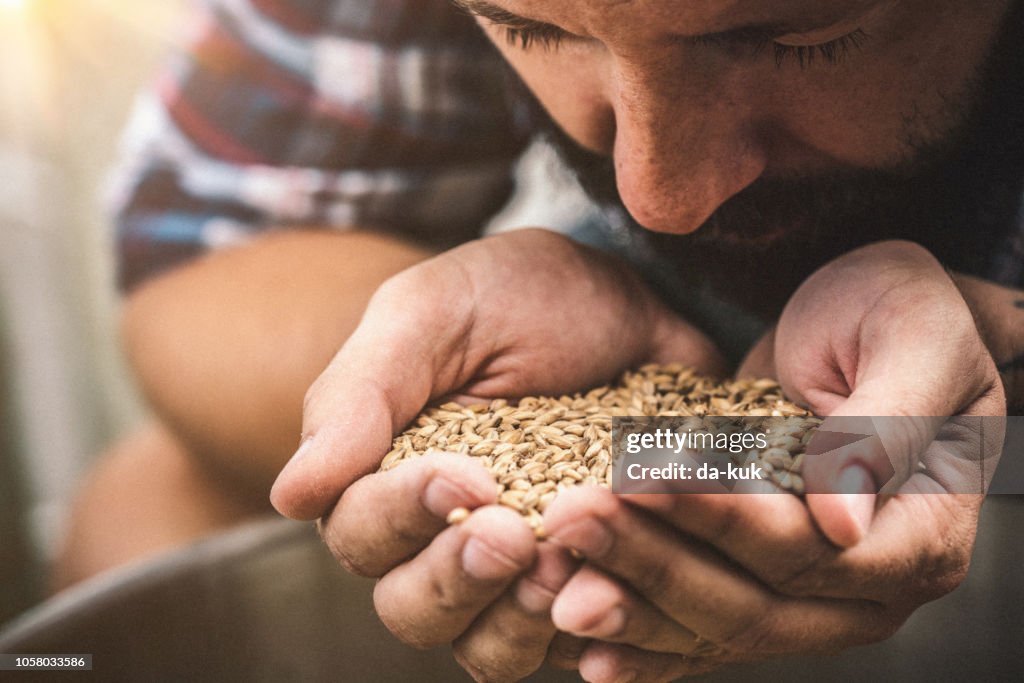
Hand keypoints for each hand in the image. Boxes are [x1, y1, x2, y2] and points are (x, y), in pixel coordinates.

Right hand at [270, 228, 723, 680]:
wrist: (631, 295)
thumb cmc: (521, 295)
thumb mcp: (435, 313)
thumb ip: (360, 395)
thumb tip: (291, 495)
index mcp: (388, 470)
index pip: (360, 532)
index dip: (403, 517)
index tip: (465, 478)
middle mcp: (443, 531)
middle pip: (410, 608)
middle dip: (453, 581)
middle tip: (510, 536)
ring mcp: (517, 562)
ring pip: (481, 647)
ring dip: (513, 622)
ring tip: (560, 568)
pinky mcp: (585, 573)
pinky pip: (572, 640)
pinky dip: (584, 631)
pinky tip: (607, 590)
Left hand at [539, 240, 1004, 681]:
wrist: (867, 318)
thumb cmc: (900, 313)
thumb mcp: (913, 340)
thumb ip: (884, 430)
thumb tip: (842, 522)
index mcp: (920, 537)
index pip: (808, 551)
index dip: (720, 519)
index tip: (640, 478)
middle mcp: (865, 587)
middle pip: (750, 603)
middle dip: (652, 562)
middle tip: (569, 518)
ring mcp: (808, 596)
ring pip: (711, 625)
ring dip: (629, 603)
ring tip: (552, 581)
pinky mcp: (758, 582)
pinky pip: (697, 629)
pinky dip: (642, 640)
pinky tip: (585, 648)